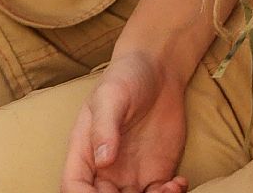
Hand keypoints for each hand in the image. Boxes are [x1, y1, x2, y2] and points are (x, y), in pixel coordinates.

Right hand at [61, 53, 190, 192]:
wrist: (158, 71)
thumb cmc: (126, 78)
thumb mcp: (111, 97)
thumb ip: (105, 127)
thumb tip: (103, 159)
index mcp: (84, 152)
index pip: (73, 185)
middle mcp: (104, 170)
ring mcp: (130, 174)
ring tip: (167, 189)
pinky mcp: (156, 173)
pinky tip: (178, 183)